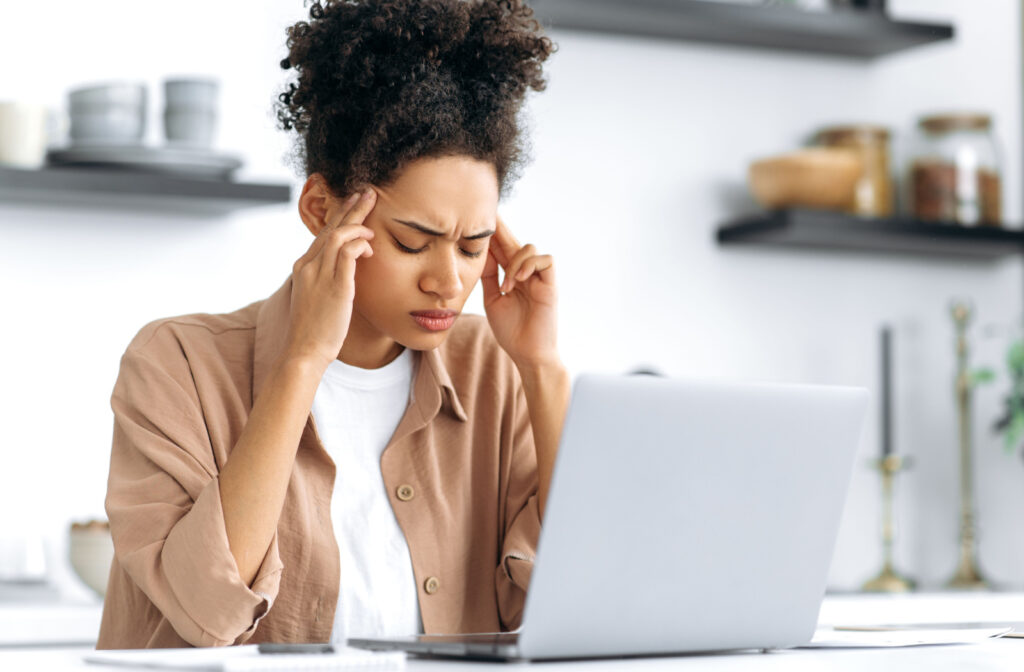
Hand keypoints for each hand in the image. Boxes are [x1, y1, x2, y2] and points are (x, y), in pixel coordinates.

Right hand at [283, 189, 376, 368]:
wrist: (305, 351)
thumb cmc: (315, 330)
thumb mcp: (319, 299)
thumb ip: (329, 281)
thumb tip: (346, 273)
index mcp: (304, 268)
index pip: (324, 235)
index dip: (341, 218)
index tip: (355, 205)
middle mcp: (308, 266)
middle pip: (331, 228)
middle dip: (351, 208)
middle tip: (368, 192)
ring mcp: (319, 275)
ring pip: (338, 235)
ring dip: (358, 221)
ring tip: (373, 213)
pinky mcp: (335, 286)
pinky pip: (347, 253)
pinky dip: (360, 244)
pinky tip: (371, 245)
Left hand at [482, 215, 558, 368]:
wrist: (528, 354)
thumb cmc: (512, 331)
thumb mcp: (493, 299)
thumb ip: (488, 277)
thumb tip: (477, 254)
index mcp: (511, 275)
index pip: (499, 248)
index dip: (489, 235)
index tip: (473, 220)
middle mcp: (526, 272)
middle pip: (512, 240)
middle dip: (499, 227)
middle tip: (486, 212)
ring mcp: (539, 277)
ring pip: (529, 247)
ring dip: (514, 261)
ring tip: (506, 285)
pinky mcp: (551, 284)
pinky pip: (545, 260)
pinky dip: (530, 266)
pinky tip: (518, 281)